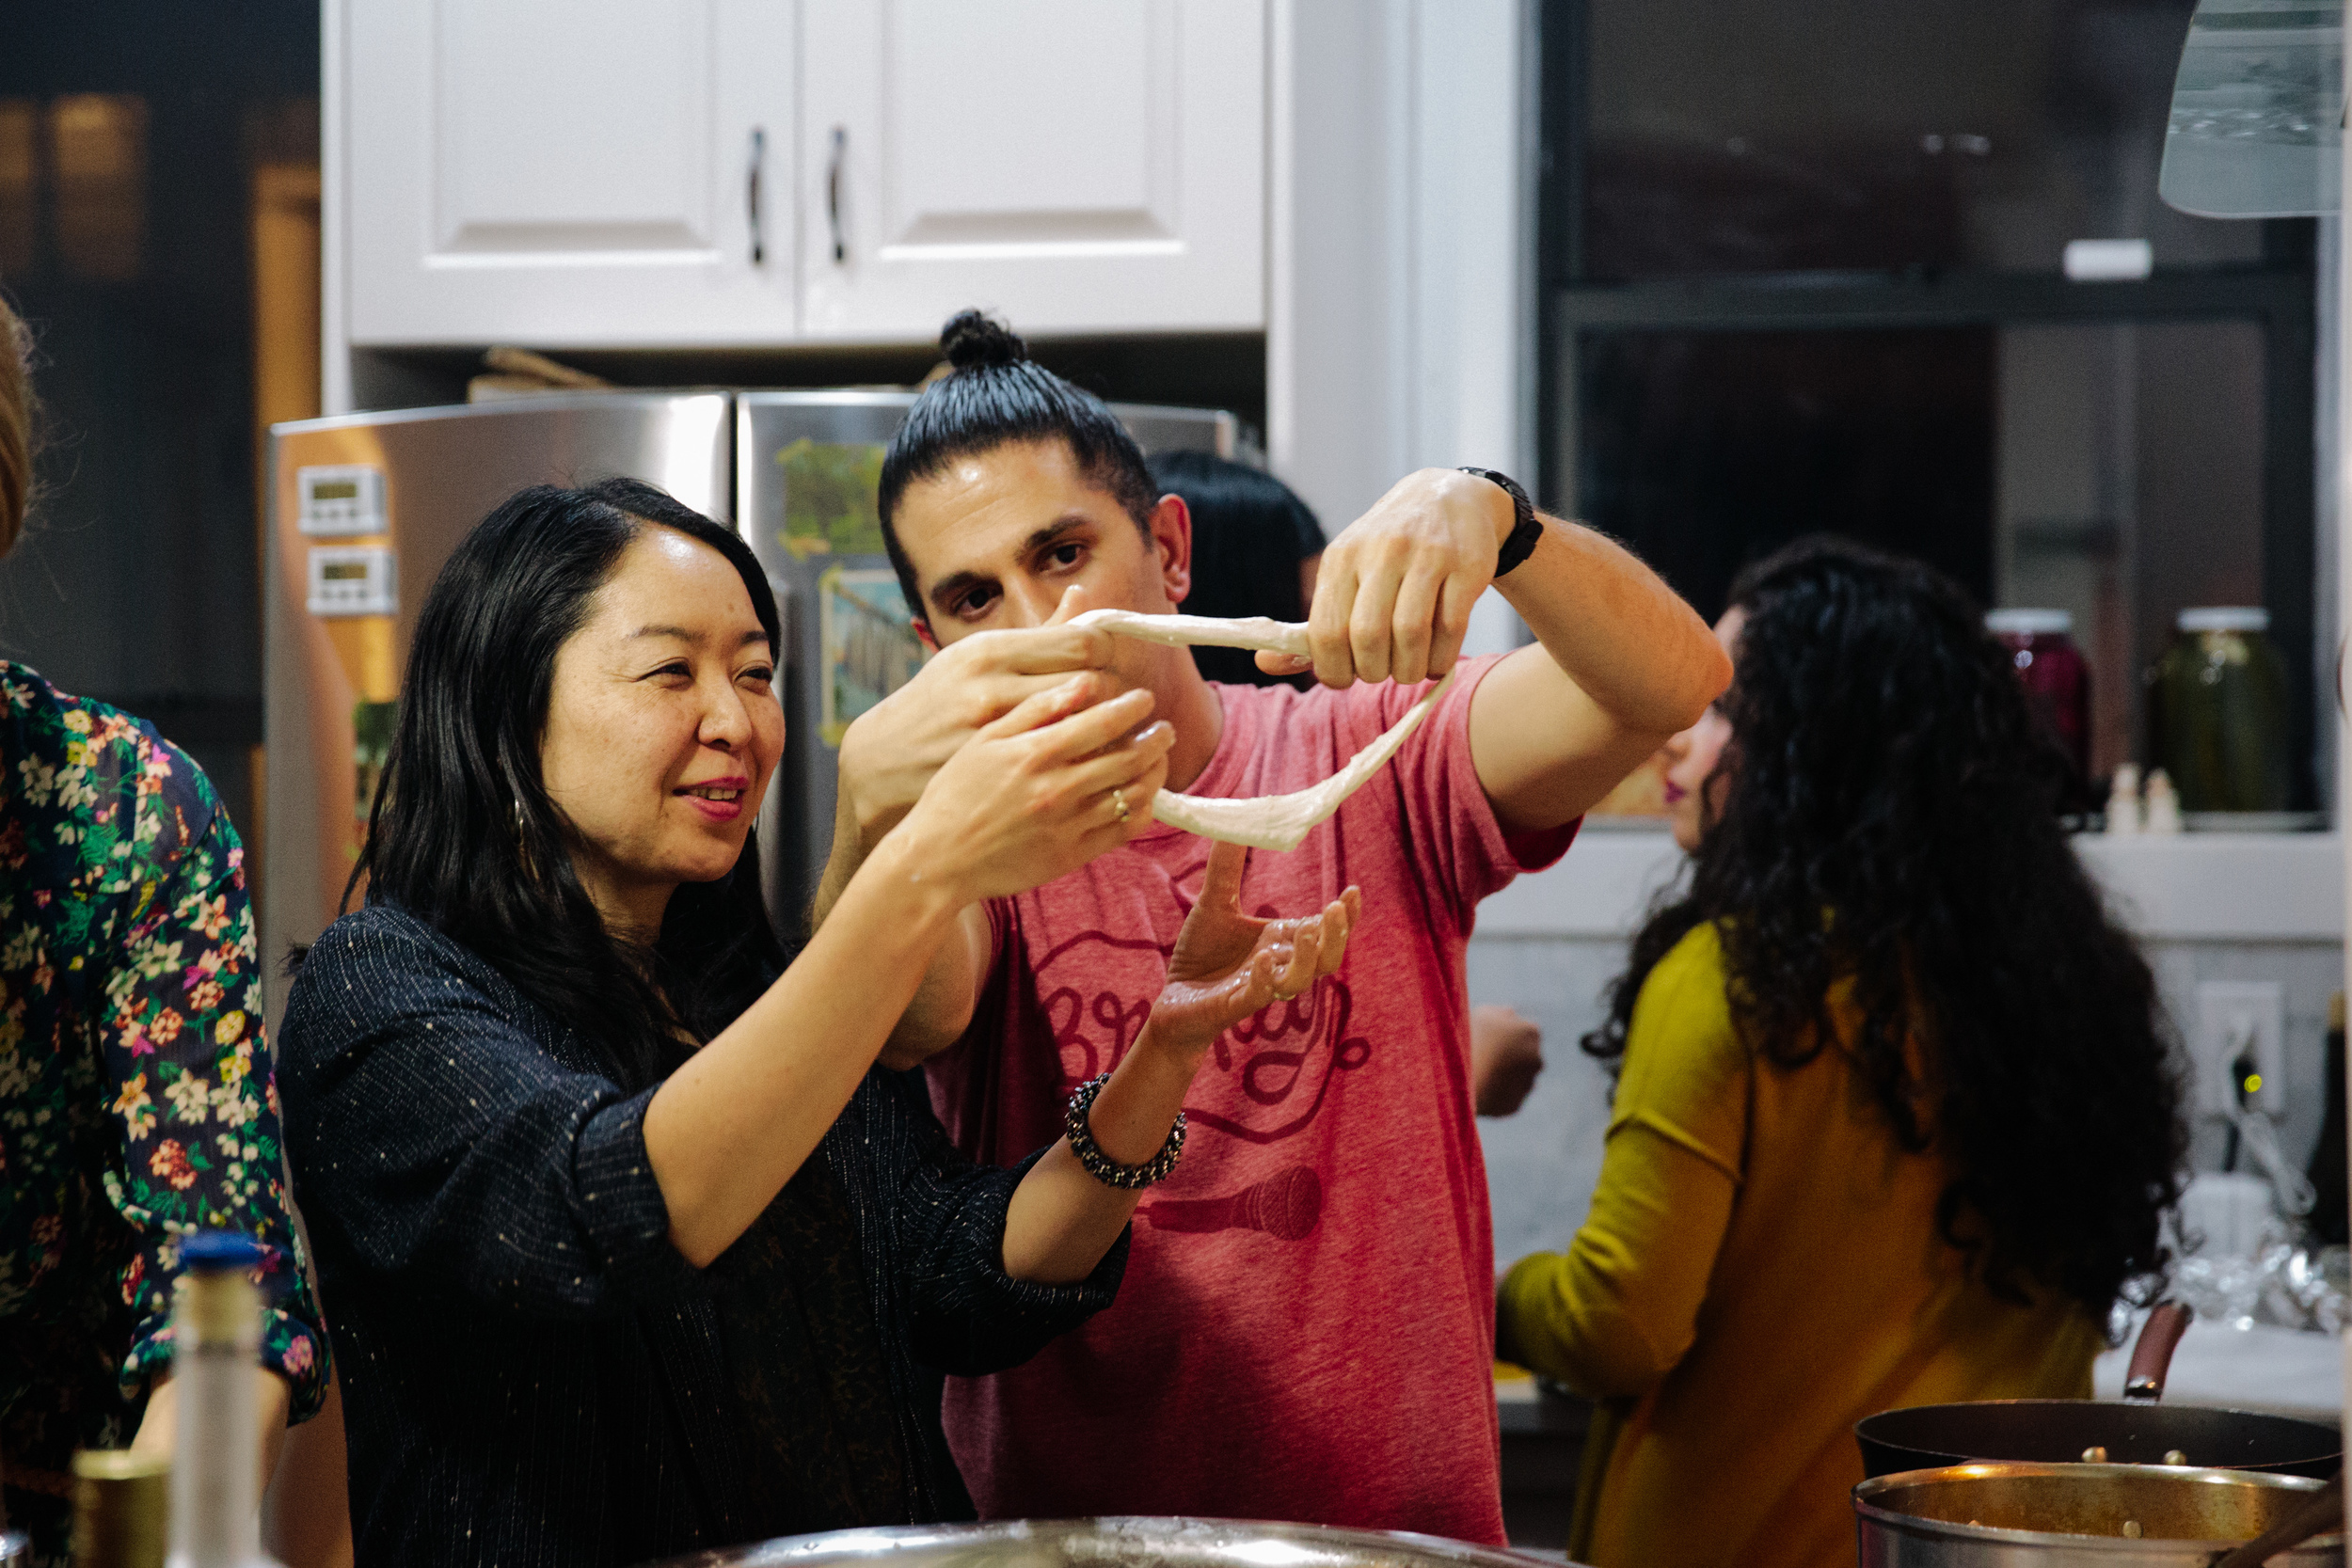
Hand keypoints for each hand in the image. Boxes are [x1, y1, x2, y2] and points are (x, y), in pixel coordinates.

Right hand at [838, 586, 1117, 848]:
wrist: (885, 763)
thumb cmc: (938, 703)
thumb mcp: (977, 658)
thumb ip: (1037, 635)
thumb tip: (1081, 597)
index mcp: (988, 654)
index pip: (1076, 645)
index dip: (1109, 654)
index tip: (1119, 664)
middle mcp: (991, 693)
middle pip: (1090, 689)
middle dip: (1122, 699)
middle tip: (1141, 706)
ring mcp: (996, 742)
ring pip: (1088, 737)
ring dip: (1124, 739)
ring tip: (1140, 739)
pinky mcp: (1001, 780)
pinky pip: (1071, 776)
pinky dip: (1103, 775)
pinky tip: (1114, 771)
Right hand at [897, 672, 1173, 902]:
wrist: (937, 858)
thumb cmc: (956, 793)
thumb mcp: (985, 740)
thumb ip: (1036, 709)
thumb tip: (1082, 682)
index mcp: (1035, 753)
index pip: (1103, 721)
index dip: (1132, 707)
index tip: (1143, 699)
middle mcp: (1056, 788)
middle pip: (1128, 757)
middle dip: (1156, 738)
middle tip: (1164, 728)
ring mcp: (1067, 824)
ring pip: (1134, 793)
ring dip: (1155, 772)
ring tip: (1158, 758)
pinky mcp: (1072, 855)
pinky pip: (1123, 829)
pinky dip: (1143, 810)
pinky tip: (1142, 797)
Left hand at [1145, 841, 1360, 1060]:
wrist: (1173, 1000)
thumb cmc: (1201, 955)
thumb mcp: (1214, 903)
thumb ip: (1226, 865)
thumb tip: (1236, 819)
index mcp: (1282, 941)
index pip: (1325, 930)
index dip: (1345, 915)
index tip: (1353, 890)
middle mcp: (1280, 965)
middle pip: (1326, 958)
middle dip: (1337, 935)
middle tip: (1337, 908)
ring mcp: (1261, 988)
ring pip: (1300, 980)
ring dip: (1308, 957)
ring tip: (1308, 927)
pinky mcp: (1236, 1005)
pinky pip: (1259, 996)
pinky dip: (1266, 979)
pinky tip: (1263, 958)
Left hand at [1264, 468, 1514, 688]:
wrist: (1447, 498)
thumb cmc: (1387, 552)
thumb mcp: (1344, 573)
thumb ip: (1309, 626)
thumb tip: (1263, 663)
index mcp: (1341, 557)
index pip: (1326, 630)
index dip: (1333, 669)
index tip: (1344, 678)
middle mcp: (1381, 552)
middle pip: (1368, 636)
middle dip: (1372, 671)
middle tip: (1380, 674)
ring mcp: (1427, 556)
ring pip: (1410, 634)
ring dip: (1409, 670)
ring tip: (1409, 670)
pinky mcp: (1466, 566)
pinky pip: (1451, 628)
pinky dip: (1441, 658)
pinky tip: (1435, 660)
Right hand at [1470, 1004, 1543, 1116]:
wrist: (1458, 1079)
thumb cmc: (1470, 1040)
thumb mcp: (1482, 1014)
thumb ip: (1500, 1012)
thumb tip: (1510, 1014)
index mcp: (1531, 1032)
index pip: (1525, 1030)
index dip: (1507, 1033)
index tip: (1489, 1036)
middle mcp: (1536, 1059)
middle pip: (1525, 1054)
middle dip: (1511, 1054)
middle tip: (1485, 1054)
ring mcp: (1527, 1085)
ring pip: (1518, 1077)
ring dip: (1505, 1074)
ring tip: (1479, 1071)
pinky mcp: (1515, 1105)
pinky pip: (1507, 1097)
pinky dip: (1497, 1093)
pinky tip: (1479, 1087)